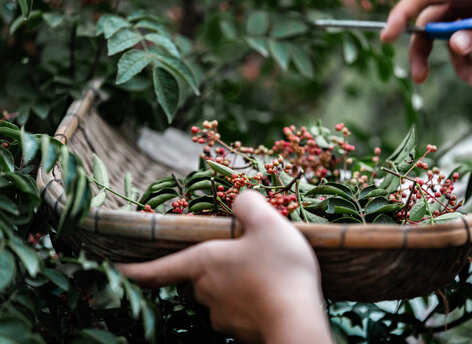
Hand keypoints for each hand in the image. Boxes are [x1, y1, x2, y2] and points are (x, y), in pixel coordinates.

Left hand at [116, 190, 333, 343]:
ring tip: (266, 273)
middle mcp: (204, 291)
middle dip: (213, 265)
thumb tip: (239, 199)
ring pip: (219, 293)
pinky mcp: (239, 331)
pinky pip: (238, 310)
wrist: (298, 319)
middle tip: (244, 253)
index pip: (158, 268)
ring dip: (234, 283)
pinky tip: (272, 293)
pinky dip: (249, 301)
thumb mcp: (268, 223)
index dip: (134, 269)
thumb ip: (249, 204)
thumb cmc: (280, 269)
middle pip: (197, 275)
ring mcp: (221, 315)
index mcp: (203, 262)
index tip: (115, 269)